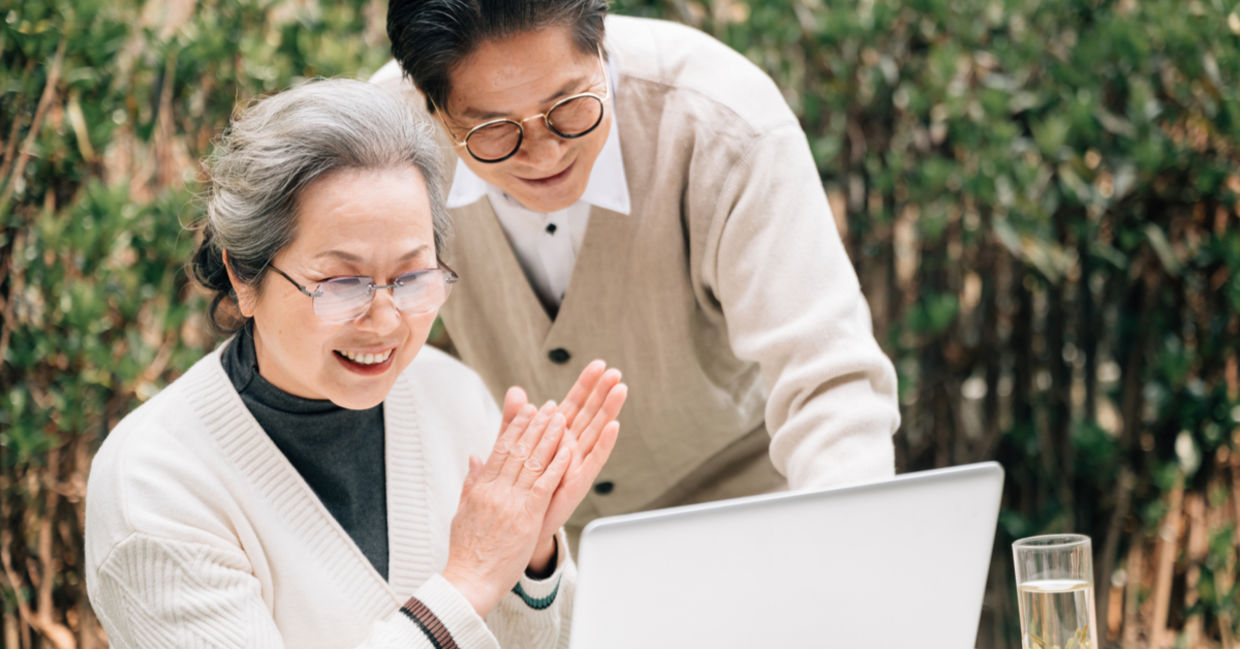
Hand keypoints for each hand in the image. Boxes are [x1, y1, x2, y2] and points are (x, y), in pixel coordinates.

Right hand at [443, 401, 571, 616]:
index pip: (500, 449)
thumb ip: (471, 482)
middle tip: (548, 406)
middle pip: (518, 449)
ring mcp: (510, 503)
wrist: (469, 581)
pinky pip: (544, 485)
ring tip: (560, 418)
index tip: (527, 410)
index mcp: (481, 488)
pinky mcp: (526, 517)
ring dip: (549, 437)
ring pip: (532, 462)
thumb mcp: (462, 511)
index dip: (515, 427)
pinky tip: (568, 450)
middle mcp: (495, 490)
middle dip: (535, 425)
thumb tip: (474, 457)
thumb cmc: (467, 552)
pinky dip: (557, 465)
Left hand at [500, 362, 627, 555]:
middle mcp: (571, 446)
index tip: (599, 364)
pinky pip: (593, 460)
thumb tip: (515, 391)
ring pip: (596, 431)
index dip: (586, 384)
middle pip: (590, 413)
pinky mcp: (578, 482)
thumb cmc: (518, 486)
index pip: (574, 404)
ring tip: (621, 389)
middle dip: (602, 392)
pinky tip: (613, 426)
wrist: (519, 524)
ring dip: (609, 410)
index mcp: (556, 435)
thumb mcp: (511, 447)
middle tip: (616, 371)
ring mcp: (577, 463)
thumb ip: (514, 420)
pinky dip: (604, 443)